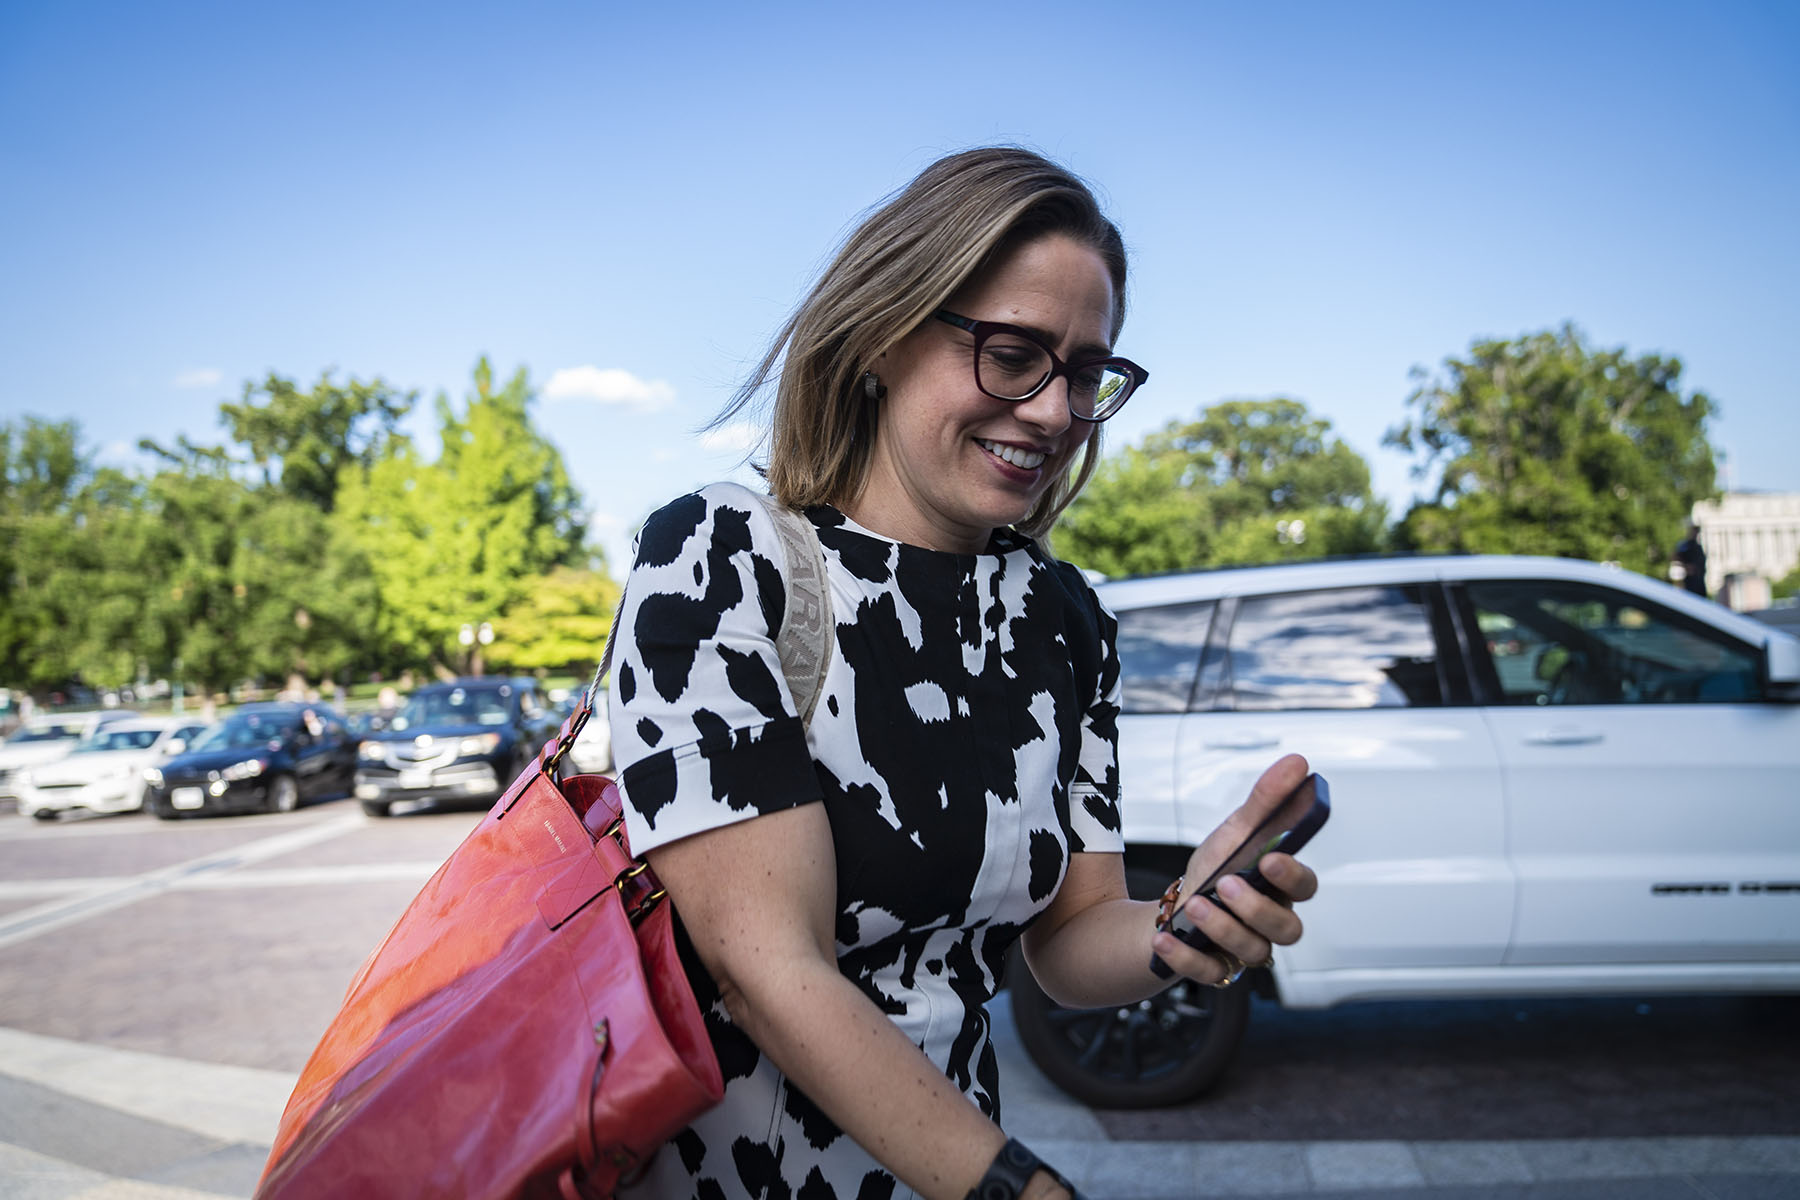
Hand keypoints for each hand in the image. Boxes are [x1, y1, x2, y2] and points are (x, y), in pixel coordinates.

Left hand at [1152, 754, 1319, 985]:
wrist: (1174, 910)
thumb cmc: (1215, 870)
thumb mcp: (1235, 832)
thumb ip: (1266, 801)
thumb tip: (1298, 762)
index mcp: (1281, 890)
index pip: (1306, 888)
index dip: (1293, 877)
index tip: (1272, 859)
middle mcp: (1270, 925)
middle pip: (1287, 930)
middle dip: (1258, 908)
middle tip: (1226, 883)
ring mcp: (1245, 951)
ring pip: (1252, 951)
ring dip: (1222, 928)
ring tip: (1195, 905)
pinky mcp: (1215, 969)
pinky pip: (1209, 973)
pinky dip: (1186, 958)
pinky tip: (1165, 938)